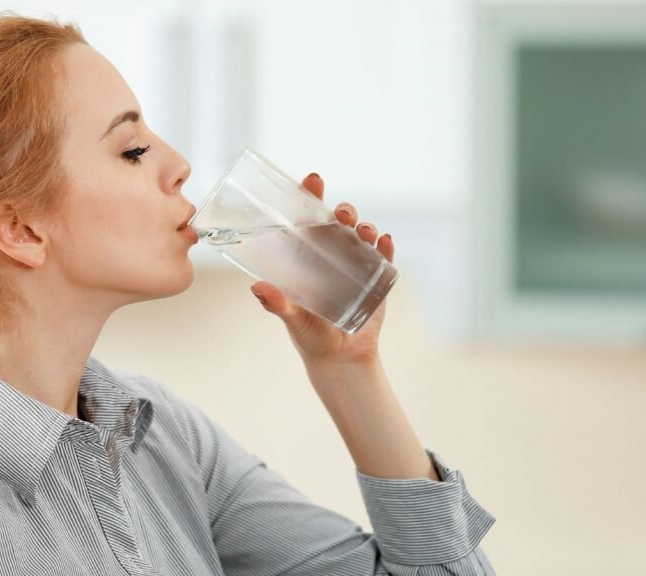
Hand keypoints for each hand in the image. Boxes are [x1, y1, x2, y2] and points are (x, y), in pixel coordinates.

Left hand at [250, 172, 394, 365]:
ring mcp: (357, 265)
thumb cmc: (310, 335)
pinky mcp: (378, 280)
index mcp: (308, 256)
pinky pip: (385, 257)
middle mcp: (333, 254)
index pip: (308, 219)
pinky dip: (387, 247)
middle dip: (343, 211)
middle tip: (342, 213)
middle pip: (339, 222)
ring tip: (363, 231)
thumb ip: (277, 304)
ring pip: (362, 235)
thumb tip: (258, 287)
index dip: (311, 197)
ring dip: (365, 227)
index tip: (313, 180)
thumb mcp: (292, 318)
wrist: (340, 359)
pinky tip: (386, 242)